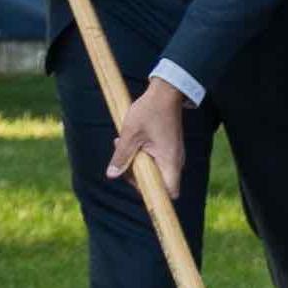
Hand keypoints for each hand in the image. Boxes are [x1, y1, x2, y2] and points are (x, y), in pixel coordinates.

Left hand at [110, 78, 196, 198]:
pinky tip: (131, 143)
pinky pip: (156, 161)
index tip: (136, 185)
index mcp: (169, 161)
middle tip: (122, 162)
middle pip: (159, 184)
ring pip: (155, 172)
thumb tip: (111, 175)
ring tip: (122, 146)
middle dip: (137, 177)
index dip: (154, 195)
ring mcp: (173, 154)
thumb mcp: (130, 134)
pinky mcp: (169, 148)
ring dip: (138, 165)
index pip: (169, 192)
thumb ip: (121, 156)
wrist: (166, 91)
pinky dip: (143, 157)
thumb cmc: (150, 111)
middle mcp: (175, 161)